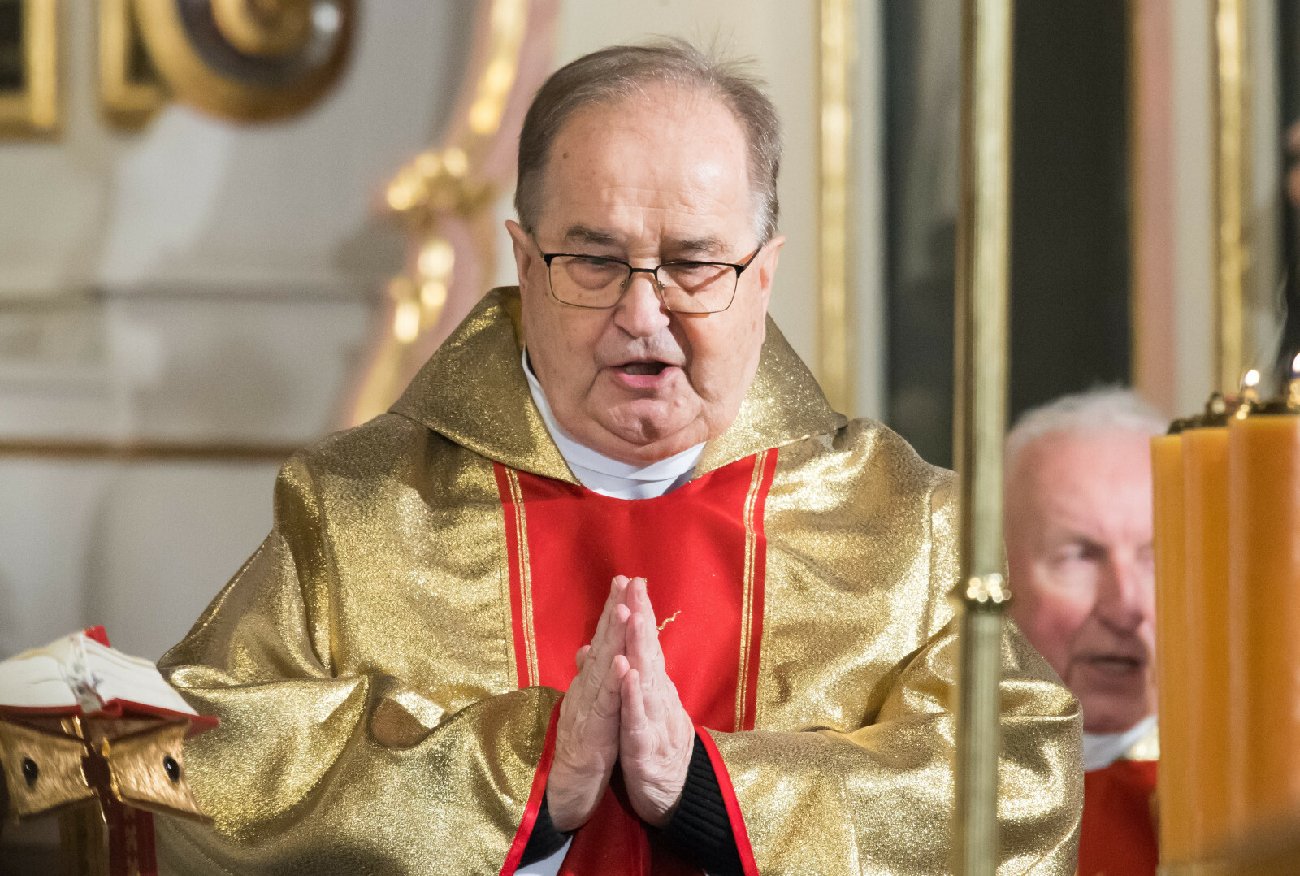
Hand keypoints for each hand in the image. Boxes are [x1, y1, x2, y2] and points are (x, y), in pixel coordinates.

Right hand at [548, 577, 630, 831]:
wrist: (568, 785)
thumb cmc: (582, 745)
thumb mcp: (589, 705)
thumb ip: (590, 676)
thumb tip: (587, 648)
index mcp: (591, 682)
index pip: (604, 640)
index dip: (613, 611)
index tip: (625, 582)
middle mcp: (587, 687)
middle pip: (601, 644)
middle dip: (613, 610)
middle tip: (624, 580)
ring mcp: (588, 707)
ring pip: (602, 668)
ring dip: (612, 639)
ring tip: (623, 610)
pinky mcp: (593, 730)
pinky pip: (604, 704)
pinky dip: (612, 683)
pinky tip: (620, 664)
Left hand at [618, 578, 693, 826]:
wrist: (672, 797)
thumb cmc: (653, 750)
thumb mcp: (638, 710)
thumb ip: (629, 679)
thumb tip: (613, 649)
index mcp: (652, 689)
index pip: (645, 645)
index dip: (640, 613)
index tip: (633, 581)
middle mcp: (658, 697)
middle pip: (648, 652)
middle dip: (642, 617)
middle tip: (636, 584)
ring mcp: (654, 720)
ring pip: (646, 679)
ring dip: (640, 647)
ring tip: (634, 617)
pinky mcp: (646, 746)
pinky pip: (638, 718)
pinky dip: (633, 696)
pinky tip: (628, 674)